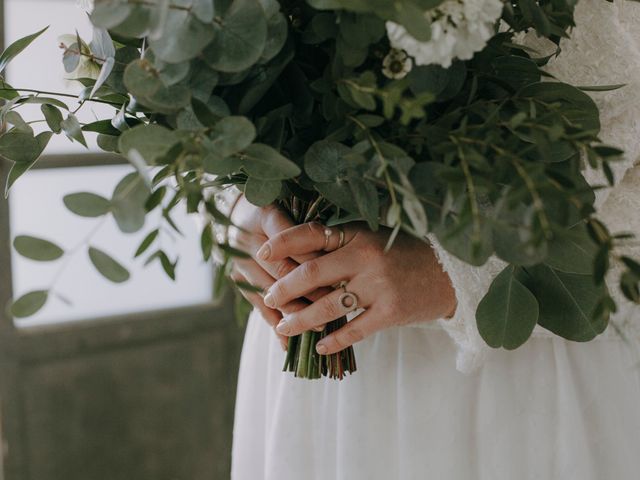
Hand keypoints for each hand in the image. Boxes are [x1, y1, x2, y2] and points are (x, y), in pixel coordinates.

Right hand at [228, 196, 331, 348]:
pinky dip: (273, 324)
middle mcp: (249, 240)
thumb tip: (336, 249)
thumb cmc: (274, 205)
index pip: (294, 241)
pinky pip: (257, 305)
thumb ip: (310, 226)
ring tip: (317, 327)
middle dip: (309, 290)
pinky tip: (286, 342)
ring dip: (294, 311)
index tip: (339, 274)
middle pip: (282, 270)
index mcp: (265, 216)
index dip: (315, 259)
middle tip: (335, 305)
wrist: (234, 212)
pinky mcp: (238, 280)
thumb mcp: (291, 205)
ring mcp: (240, 262)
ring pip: (270, 292)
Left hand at [256, 222, 456, 354]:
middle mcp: (366, 257)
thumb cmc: (405, 253)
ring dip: (301, 319)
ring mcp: (379, 286)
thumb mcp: (375, 238)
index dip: (282, 243)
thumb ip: (342, 244)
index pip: (311, 234)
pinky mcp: (391, 312)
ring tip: (284, 326)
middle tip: (269, 297)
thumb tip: (296, 256)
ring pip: (328, 306)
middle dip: (284, 287)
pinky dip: (333, 340)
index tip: (261, 253)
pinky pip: (354, 330)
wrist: (450, 273)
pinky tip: (319, 347)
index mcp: (359, 233)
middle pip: (312, 273)